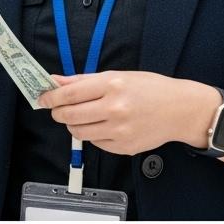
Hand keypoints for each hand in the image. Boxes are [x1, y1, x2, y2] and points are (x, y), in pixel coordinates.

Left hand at [38, 71, 219, 155]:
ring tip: (81, 117)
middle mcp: (115, 109)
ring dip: (73, 125)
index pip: (70, 94)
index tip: (43, 98)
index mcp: (112, 86)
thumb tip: (55, 81)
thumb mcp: (117, 75)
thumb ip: (83, 80)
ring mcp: (120, 131)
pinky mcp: (124, 147)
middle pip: (70, 116)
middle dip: (58, 112)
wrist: (180, 110)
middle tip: (58, 109)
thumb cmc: (150, 89)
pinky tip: (101, 126)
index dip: (51, 97)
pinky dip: (92, 135)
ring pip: (79, 132)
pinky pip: (95, 143)